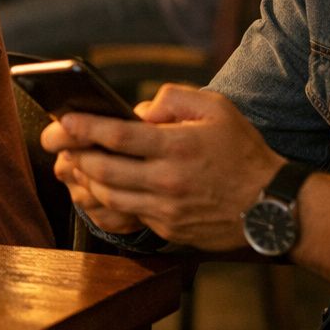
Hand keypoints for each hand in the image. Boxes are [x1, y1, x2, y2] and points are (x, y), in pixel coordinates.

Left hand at [44, 85, 284, 249]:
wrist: (273, 206)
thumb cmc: (242, 151)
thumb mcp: (217, 108)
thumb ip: (173, 99)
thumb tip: (138, 110)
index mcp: (177, 147)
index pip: (117, 135)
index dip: (83, 127)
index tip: (61, 120)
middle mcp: (168, 181)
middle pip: (103, 170)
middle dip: (73, 155)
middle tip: (56, 143)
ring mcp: (167, 210)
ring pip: (109, 196)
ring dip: (84, 180)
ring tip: (72, 164)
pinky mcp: (169, 230)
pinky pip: (126, 216)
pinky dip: (105, 202)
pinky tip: (95, 188)